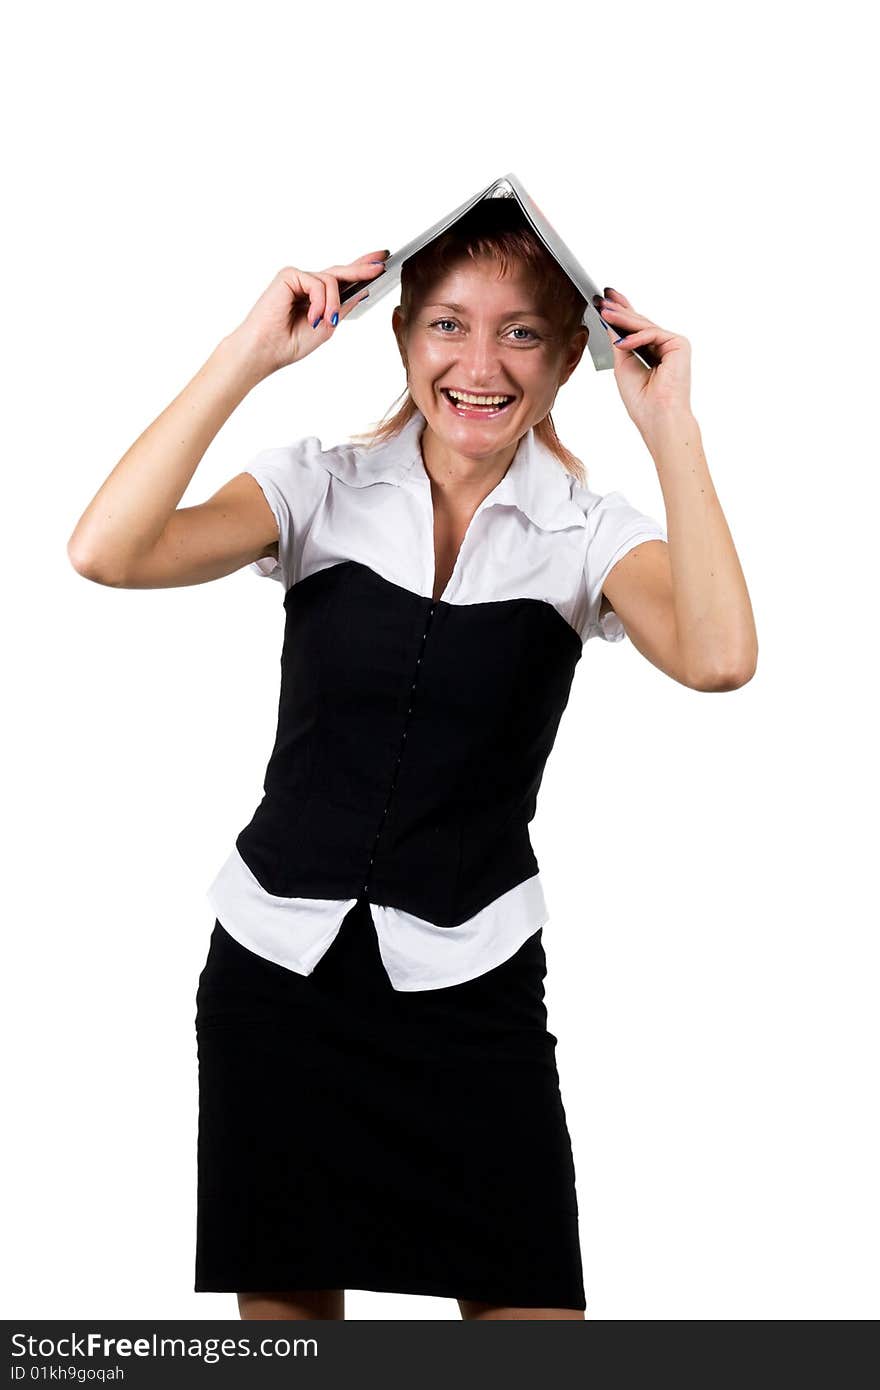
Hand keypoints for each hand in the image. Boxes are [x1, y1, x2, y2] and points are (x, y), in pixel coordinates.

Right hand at [230, 251, 389, 377]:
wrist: (266, 351)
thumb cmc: (290, 343)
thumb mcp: (327, 326)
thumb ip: (343, 307)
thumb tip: (363, 290)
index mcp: (316, 298)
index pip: (341, 280)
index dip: (360, 269)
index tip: (380, 261)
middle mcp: (307, 285)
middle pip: (339, 272)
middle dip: (361, 269)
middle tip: (381, 263)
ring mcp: (298, 279)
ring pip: (331, 281)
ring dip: (334, 304)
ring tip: (326, 322)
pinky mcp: (289, 275)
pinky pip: (317, 283)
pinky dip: (320, 302)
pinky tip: (312, 317)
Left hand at [593, 288, 692, 433]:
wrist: (658, 418)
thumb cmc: (642, 401)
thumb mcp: (622, 365)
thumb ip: (618, 342)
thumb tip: (609, 321)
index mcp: (652, 353)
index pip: (635, 329)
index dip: (621, 312)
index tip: (605, 299)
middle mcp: (664, 347)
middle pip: (640, 323)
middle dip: (620, 310)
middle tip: (603, 298)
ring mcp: (672, 345)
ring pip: (645, 326)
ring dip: (623, 318)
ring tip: (605, 312)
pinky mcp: (680, 345)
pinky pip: (653, 334)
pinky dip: (636, 338)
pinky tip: (621, 342)